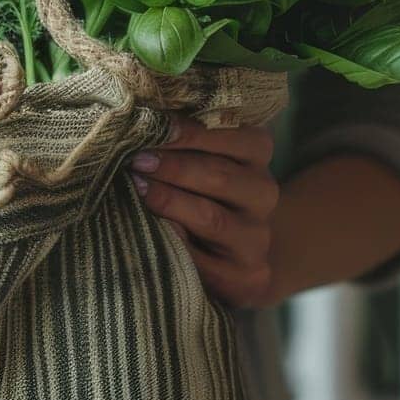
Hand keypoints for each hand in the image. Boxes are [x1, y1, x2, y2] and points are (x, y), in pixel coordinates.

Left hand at [129, 116, 280, 308]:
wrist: (234, 253)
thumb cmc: (203, 190)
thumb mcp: (203, 157)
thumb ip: (184, 140)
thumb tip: (143, 122)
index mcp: (257, 154)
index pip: (238, 136)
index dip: (193, 132)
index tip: (153, 125)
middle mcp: (264, 193)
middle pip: (220, 176)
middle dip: (173, 166)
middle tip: (136, 160)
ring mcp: (257, 238)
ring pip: (212, 217)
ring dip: (169, 201)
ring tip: (138, 188)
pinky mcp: (246, 277)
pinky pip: (205, 262)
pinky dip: (177, 244)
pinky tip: (154, 230)